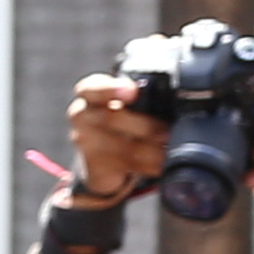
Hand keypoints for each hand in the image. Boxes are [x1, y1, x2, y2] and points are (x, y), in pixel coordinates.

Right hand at [65, 74, 165, 204]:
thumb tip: (171, 101)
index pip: (95, 87)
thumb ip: (139, 100)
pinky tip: (161, 165)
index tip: (133, 91)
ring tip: (170, 151)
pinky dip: (148, 166)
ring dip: (152, 151)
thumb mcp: (125, 107)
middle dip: (146, 126)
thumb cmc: (120, 125)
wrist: (102, 162)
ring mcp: (85, 140)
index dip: (113, 89)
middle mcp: (82, 113)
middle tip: (168, 132)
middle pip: (113, 118)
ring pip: (123, 146)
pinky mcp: (94, 164)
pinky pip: (126, 165)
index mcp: (89, 92)